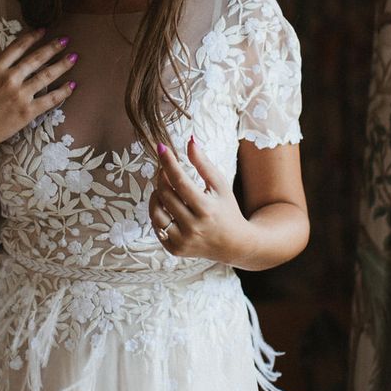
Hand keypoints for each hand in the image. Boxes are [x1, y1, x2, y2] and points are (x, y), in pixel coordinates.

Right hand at [0, 28, 77, 152]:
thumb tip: (17, 63)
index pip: (18, 47)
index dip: (32, 37)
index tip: (44, 31)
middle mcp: (9, 78)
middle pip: (36, 58)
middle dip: (53, 47)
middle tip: (66, 40)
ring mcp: (19, 95)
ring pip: (47, 76)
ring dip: (62, 65)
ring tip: (73, 58)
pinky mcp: (27, 111)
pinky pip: (50, 99)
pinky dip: (63, 91)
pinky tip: (72, 85)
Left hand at [148, 136, 252, 263]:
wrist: (235, 244)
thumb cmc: (227, 210)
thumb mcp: (220, 185)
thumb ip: (204, 164)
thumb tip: (190, 141)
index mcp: (206, 209)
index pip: (180, 181)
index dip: (168, 162)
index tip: (161, 147)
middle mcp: (193, 227)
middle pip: (165, 194)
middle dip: (162, 177)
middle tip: (165, 169)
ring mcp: (183, 241)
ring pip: (156, 211)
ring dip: (156, 195)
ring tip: (164, 188)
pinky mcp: (175, 250)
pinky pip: (156, 227)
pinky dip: (157, 213)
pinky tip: (166, 206)